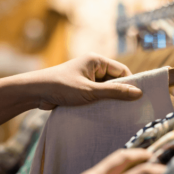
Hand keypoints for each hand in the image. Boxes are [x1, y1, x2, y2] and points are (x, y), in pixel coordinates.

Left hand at [25, 53, 142, 109]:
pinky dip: (99, 102)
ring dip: (108, 99)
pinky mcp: (80, 88)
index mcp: (97, 60)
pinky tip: (103, 113)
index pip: (122, 71)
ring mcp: (86, 77)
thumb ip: (115, 92)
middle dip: (119, 93)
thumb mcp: (90, 91)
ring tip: (116, 112)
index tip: (137, 98)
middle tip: (128, 108)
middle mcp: (92, 67)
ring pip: (105, 89)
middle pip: (114, 80)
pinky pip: (96, 94)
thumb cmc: (61, 87)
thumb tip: (139, 93)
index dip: (130, 84)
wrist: (35, 92)